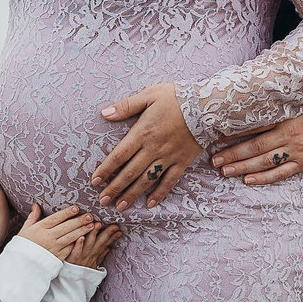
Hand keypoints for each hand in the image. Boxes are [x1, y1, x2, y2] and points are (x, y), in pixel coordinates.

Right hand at [17, 204, 95, 261]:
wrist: (23, 264)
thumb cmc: (24, 245)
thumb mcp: (25, 229)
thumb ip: (33, 217)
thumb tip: (36, 205)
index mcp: (40, 228)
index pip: (56, 218)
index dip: (67, 213)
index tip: (76, 208)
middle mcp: (48, 237)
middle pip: (66, 227)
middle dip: (79, 221)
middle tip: (90, 216)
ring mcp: (54, 248)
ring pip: (71, 237)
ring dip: (82, 231)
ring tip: (91, 225)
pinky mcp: (58, 257)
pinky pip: (70, 248)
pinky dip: (78, 243)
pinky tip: (86, 238)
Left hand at [59, 219, 122, 269]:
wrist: (71, 285)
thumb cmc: (81, 272)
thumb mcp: (93, 264)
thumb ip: (100, 255)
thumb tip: (108, 247)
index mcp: (94, 255)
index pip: (105, 244)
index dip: (112, 237)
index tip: (120, 229)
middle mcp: (89, 255)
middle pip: (100, 242)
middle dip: (107, 233)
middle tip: (114, 225)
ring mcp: (81, 257)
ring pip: (89, 244)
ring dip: (93, 234)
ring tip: (97, 224)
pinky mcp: (72, 260)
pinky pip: (76, 252)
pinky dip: (78, 245)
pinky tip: (80, 237)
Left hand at [90, 83, 202, 208]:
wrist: (208, 106)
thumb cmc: (176, 97)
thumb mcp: (149, 95)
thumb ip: (126, 106)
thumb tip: (104, 113)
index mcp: (142, 133)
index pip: (119, 155)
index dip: (106, 170)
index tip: (95, 181)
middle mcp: (153, 148)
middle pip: (130, 172)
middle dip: (114, 188)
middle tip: (102, 201)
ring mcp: (168, 157)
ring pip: (147, 180)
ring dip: (132, 194)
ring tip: (120, 206)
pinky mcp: (182, 161)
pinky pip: (169, 181)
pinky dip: (160, 193)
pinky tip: (150, 203)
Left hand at [212, 112, 302, 184]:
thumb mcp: (289, 106)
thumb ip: (268, 108)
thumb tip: (240, 109)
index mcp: (284, 117)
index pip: (254, 127)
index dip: (234, 133)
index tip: (216, 138)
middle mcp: (289, 135)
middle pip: (256, 146)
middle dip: (233, 154)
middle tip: (215, 160)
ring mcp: (296, 151)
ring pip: (265, 162)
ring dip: (243, 167)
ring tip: (225, 171)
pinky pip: (280, 173)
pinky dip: (263, 178)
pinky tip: (247, 180)